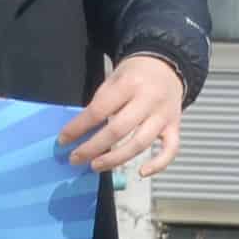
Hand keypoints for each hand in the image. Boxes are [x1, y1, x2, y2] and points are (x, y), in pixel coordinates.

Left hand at [59, 55, 186, 173]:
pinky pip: (170, 150)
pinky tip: (141, 173)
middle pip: (118, 130)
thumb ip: (101, 102)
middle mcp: (148, 100)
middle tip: (75, 158)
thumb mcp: (114, 78)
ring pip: (140, 144)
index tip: (63, 140)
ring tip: (95, 166)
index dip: (79, 127)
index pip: (99, 110)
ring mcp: (164, 115)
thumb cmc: (135, 74)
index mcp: (129, 84)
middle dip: (93, 148)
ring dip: (116, 159)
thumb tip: (80, 131)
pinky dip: (158, 164)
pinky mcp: (175, 126)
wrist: (167, 65)